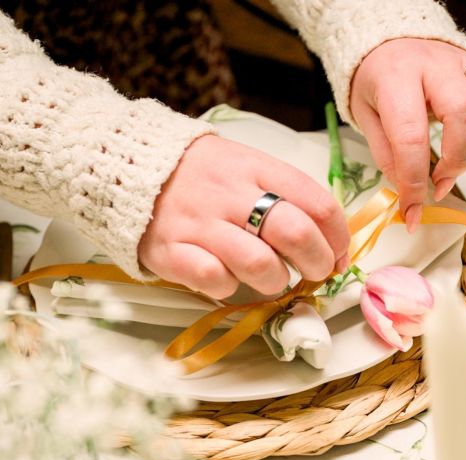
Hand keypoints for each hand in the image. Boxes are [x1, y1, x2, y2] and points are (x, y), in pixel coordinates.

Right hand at [138, 135, 349, 298]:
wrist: (126, 166)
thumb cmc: (200, 175)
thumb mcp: (245, 166)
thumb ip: (283, 195)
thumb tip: (329, 241)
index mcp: (256, 167)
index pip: (317, 203)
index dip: (338, 238)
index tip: (338, 256)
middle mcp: (230, 193)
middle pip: (296, 233)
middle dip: (318, 262)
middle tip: (315, 273)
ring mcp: (200, 223)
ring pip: (260, 264)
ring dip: (277, 281)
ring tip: (271, 279)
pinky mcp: (172, 251)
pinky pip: (216, 280)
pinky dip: (230, 288)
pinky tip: (228, 279)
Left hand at [350, 39, 465, 229]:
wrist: (387, 42)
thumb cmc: (378, 85)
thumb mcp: (367, 120)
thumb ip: (388, 156)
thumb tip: (410, 194)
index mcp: (396, 79)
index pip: (410, 136)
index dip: (413, 182)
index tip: (411, 209)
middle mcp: (435, 65)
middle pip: (465, 112)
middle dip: (457, 159)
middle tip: (440, 180)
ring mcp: (465, 60)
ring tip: (465, 152)